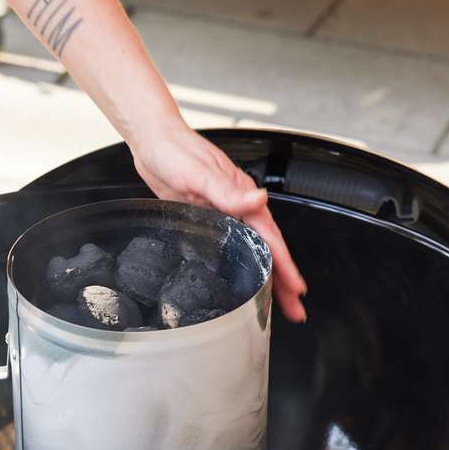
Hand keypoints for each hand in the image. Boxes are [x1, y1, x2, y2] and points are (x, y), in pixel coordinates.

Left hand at [130, 122, 306, 321]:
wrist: (152, 139)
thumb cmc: (175, 150)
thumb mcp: (199, 173)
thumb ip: (228, 191)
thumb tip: (259, 199)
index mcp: (243, 196)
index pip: (271, 239)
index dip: (285, 266)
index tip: (297, 288)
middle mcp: (237, 206)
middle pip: (267, 249)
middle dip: (283, 281)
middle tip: (294, 309)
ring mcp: (223, 213)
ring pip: (251, 251)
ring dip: (266, 276)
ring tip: (275, 303)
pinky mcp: (206, 218)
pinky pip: (230, 247)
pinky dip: (242, 265)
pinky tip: (241, 279)